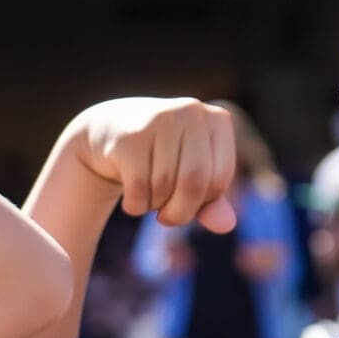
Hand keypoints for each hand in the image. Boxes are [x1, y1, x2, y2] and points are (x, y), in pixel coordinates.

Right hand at [73, 98, 237, 232]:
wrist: (111, 129)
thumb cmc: (163, 156)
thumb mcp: (192, 176)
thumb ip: (212, 202)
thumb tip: (227, 225)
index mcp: (217, 120)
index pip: (220, 179)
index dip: (204, 203)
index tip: (187, 205)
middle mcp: (191, 112)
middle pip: (193, 183)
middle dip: (180, 213)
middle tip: (166, 218)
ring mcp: (158, 119)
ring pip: (163, 186)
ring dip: (153, 206)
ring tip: (147, 194)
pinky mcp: (128, 137)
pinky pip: (138, 189)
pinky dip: (135, 206)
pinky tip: (132, 198)